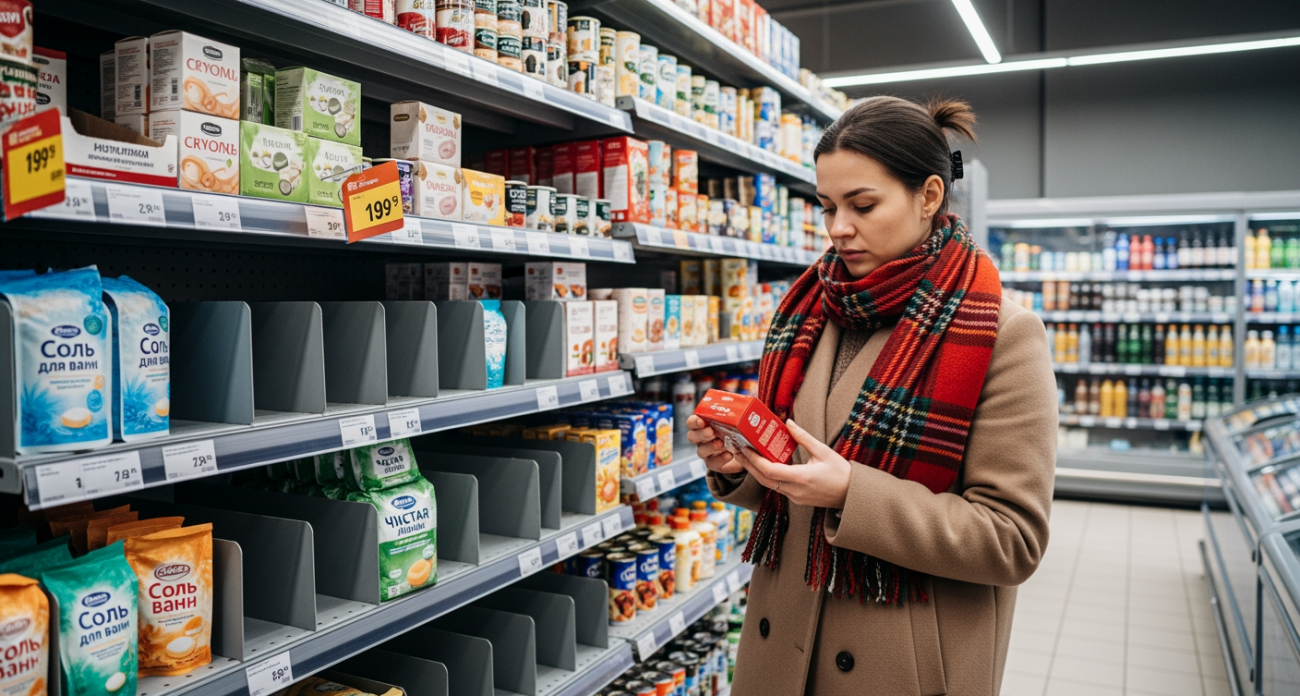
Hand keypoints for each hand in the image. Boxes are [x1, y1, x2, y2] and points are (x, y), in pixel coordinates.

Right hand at [686, 414, 743, 474]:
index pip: (691, 422)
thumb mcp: (736, 420)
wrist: (743, 451)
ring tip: (721, 443)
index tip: (701, 420)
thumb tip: (747, 398)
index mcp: (703, 426)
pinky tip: (729, 454)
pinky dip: (720, 459)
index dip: (694, 421)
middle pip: (692, 437)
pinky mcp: (714, 464)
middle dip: (700, 434)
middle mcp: (701, 439)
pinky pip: (712, 463)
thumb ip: (736, 411)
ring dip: (710, 446)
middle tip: (711, 431)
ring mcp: (706, 452)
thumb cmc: (736, 431)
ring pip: (700, 451)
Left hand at [736, 419, 851, 509]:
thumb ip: (803, 437)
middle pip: (763, 480)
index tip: (744, 447)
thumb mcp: (824, 451)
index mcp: (801, 478)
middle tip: (735, 450)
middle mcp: (794, 490)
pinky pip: (777, 487)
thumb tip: (788, 422)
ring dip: (755, 471)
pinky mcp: (796, 499)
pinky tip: (762, 465)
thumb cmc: (841, 472)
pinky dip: (767, 476)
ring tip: (745, 456)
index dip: (754, 460)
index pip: (770, 470)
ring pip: (768, 485)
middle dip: (748, 465)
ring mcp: (795, 497)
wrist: (852, 494)